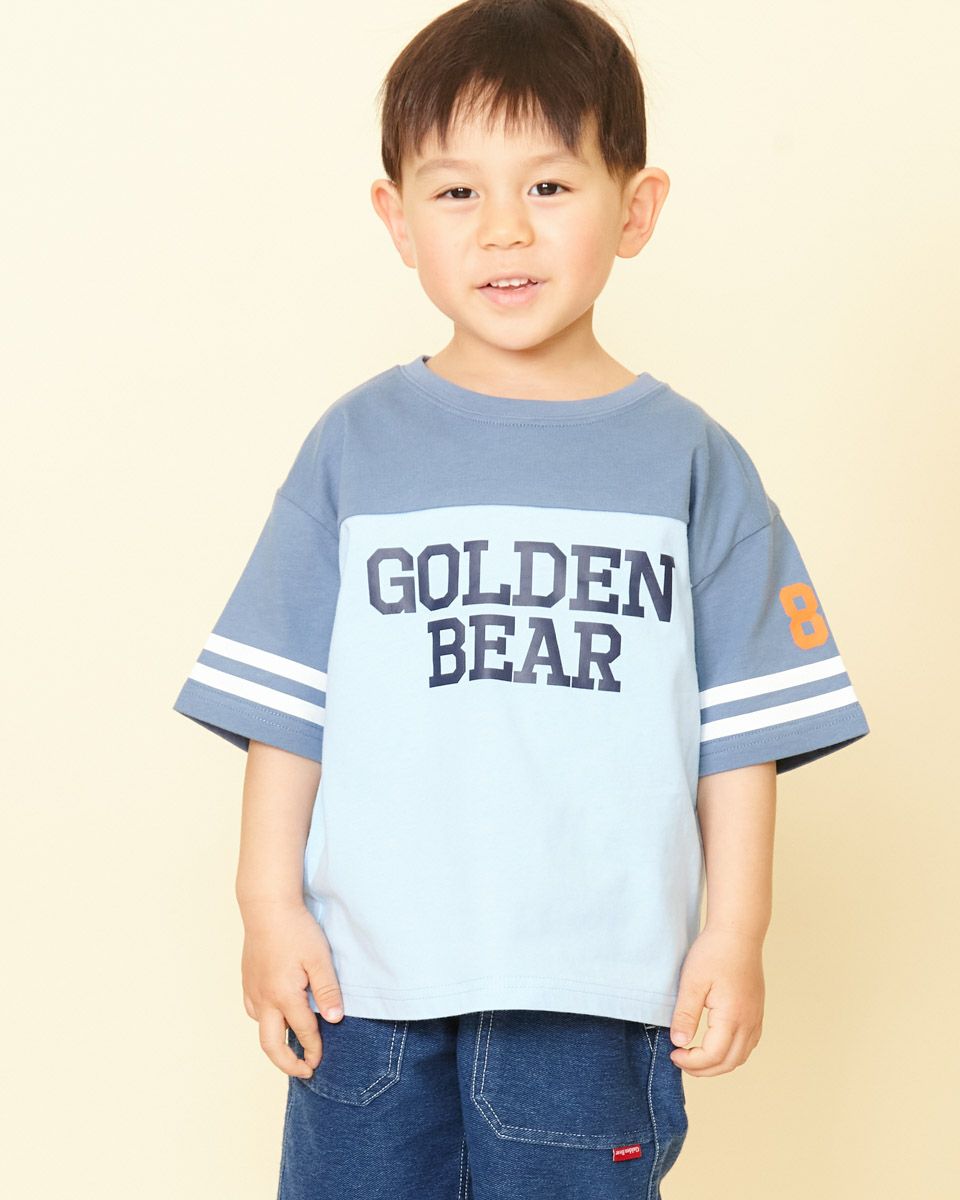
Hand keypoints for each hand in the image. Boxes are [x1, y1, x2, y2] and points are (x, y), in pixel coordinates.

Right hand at [239, 900, 344, 1078]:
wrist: (267, 906)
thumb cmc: (296, 930)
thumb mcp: (320, 959)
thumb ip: (327, 991)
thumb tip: (334, 1020)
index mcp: (284, 996)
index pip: (302, 1032)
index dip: (314, 1049)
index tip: (320, 1061)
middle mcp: (264, 998)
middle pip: (270, 1045)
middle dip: (286, 1064)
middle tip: (303, 1071)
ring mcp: (253, 990)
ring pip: (261, 1027)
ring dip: (275, 1042)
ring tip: (294, 1045)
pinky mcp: (248, 980)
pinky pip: (254, 1011)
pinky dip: (266, 1022)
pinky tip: (277, 1016)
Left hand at [667, 926, 764, 1076]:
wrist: (739, 932)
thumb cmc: (714, 952)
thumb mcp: (691, 982)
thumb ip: (685, 1014)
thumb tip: (679, 1043)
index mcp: (732, 1017)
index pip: (713, 1056)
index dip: (692, 1062)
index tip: (673, 1054)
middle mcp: (749, 1022)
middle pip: (729, 1063)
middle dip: (704, 1069)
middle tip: (681, 1060)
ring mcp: (756, 1017)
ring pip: (741, 1056)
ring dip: (718, 1064)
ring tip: (695, 1056)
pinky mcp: (757, 1011)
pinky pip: (748, 1044)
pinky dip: (731, 1053)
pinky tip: (715, 1045)